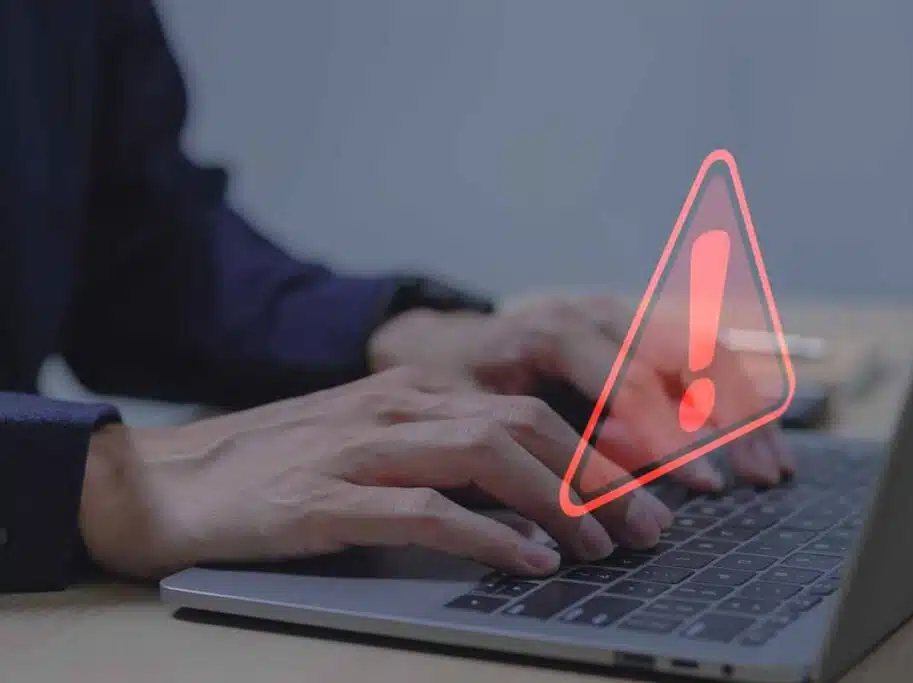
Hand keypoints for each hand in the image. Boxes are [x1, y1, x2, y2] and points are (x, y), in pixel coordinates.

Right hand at [79, 367, 671, 579]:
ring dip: (558, 502)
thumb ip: (443, 451)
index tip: (648, 489)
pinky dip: (488, 535)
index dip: (597, 446)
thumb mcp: (373, 442)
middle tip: (648, 527)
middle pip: (526, 426)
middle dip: (599, 477)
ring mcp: (364, 447)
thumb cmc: (282, 468)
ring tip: (602, 546)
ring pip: (489, 454)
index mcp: (416, 390)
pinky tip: (527, 562)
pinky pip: (427, 509)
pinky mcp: (328, 497)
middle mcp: (399, 405)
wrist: (172, 480)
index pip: (530, 405)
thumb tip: (530, 491)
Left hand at [368, 295, 792, 490]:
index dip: (671, 437)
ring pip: (705, 352)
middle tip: (759, 478)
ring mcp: (623, 314)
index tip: (705, 485)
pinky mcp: (638, 326)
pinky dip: (734, 396)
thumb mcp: (481, 417)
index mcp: (555, 331)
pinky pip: (700, 355)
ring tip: (773, 468)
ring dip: (745, 409)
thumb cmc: (461, 387)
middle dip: (728, 420)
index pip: (631, 384)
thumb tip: (617, 487)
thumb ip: (547, 446)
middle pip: (685, 357)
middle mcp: (598, 314)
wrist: (449, 345)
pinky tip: (760, 436)